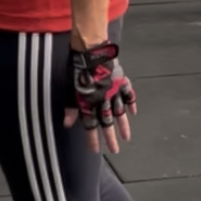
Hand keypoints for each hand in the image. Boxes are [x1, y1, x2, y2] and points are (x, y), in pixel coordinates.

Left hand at [65, 41, 135, 156]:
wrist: (91, 50)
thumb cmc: (78, 67)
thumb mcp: (70, 89)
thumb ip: (70, 108)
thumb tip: (66, 124)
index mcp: (89, 103)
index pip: (91, 126)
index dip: (92, 139)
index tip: (95, 150)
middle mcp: (103, 100)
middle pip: (107, 123)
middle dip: (110, 138)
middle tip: (115, 150)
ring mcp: (114, 91)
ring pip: (119, 113)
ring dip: (122, 126)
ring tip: (126, 137)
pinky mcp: (121, 81)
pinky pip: (129, 95)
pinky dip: (132, 104)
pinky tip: (133, 113)